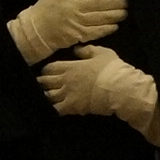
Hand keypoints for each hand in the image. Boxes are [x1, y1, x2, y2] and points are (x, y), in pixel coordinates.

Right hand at [7, 0, 126, 63]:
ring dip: (113, 15)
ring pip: (99, 18)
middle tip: (126, 2)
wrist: (34, 30)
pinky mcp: (77, 35)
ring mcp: (77, 22)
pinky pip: (94, 32)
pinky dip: (105, 29)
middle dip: (115, 3)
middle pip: (99, 4)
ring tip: (124, 13)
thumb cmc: (44, 9)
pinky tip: (114, 27)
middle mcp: (76, 8)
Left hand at [39, 46, 159, 142]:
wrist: (118, 88)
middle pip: (45, 81)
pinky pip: (56, 109)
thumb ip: (87, 50)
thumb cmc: (112, 69)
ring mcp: (67, 94)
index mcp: (71, 67)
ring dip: (46, 95)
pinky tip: (52, 108)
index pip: (50, 68)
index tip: (46, 72)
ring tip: (46, 96)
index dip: (46, 70)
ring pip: (48, 96)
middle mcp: (65, 80)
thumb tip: (76, 49)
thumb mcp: (102, 53)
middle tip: (41, 84)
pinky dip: (52, 109)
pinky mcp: (71, 107)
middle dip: (41, 82)